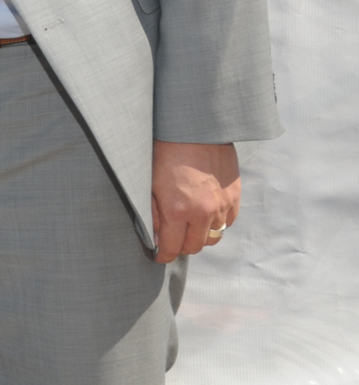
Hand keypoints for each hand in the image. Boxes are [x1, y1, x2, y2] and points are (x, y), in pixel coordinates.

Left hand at [150, 140, 239, 263]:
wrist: (194, 128)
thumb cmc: (165, 152)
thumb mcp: (150, 183)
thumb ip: (154, 213)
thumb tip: (157, 235)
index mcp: (177, 210)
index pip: (172, 247)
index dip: (164, 255)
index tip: (160, 256)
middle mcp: (203, 212)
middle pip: (195, 247)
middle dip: (181, 247)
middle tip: (172, 239)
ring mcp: (222, 205)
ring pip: (214, 237)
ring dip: (200, 235)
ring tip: (189, 226)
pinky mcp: (235, 196)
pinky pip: (228, 222)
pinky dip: (217, 223)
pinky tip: (206, 213)